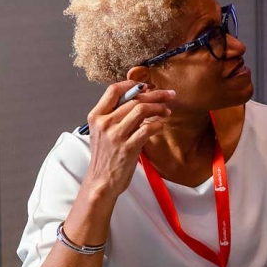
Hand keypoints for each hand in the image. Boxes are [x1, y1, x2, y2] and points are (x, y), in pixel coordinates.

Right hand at [83, 80, 174, 199]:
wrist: (102, 181)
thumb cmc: (106, 155)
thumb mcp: (103, 131)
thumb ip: (116, 114)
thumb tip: (140, 96)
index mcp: (96, 116)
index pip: (113, 90)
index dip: (132, 84)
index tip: (147, 86)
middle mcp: (105, 123)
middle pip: (134, 99)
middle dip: (156, 94)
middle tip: (170, 94)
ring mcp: (116, 136)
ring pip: (142, 110)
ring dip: (159, 107)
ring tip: (167, 110)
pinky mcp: (128, 148)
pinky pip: (148, 129)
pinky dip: (158, 124)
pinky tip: (161, 125)